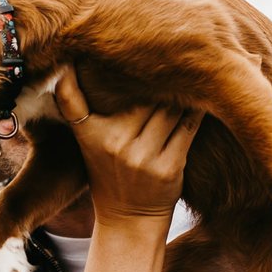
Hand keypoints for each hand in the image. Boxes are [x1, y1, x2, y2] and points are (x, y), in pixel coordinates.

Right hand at [57, 67, 200, 223]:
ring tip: (194, 70)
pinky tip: (204, 97)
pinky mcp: (168, 167)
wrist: (129, 221)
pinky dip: (197, 111)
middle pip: (141, 93)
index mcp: (89, 134)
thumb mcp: (88, 142)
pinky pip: (188, 127)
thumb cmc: (110, 172)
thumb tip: (80, 62)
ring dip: (183, 90)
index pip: (70, 97)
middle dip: (155, 75)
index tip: (76, 53)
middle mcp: (113, 143)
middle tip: (169, 51)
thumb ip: (86, 107)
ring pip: (168, 107)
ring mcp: (141, 157)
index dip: (67, 76)